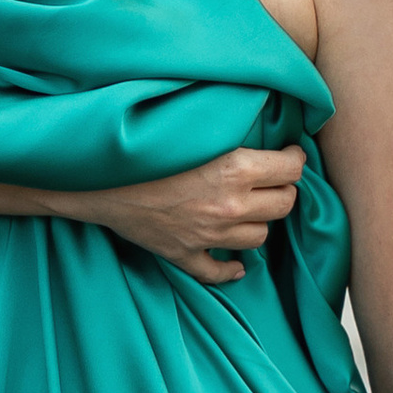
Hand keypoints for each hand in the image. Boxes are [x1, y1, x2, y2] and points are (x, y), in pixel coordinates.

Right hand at [89, 144, 306, 284]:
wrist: (98, 177)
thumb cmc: (147, 145)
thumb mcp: (198, 128)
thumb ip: (233, 131)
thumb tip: (265, 121)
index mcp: (235, 170)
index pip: (292, 170)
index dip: (294, 159)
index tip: (289, 154)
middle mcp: (229, 206)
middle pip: (284, 205)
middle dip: (282, 190)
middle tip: (272, 181)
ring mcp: (208, 234)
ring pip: (260, 238)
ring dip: (258, 223)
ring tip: (249, 210)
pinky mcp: (185, 254)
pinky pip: (218, 272)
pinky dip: (230, 269)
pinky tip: (236, 264)